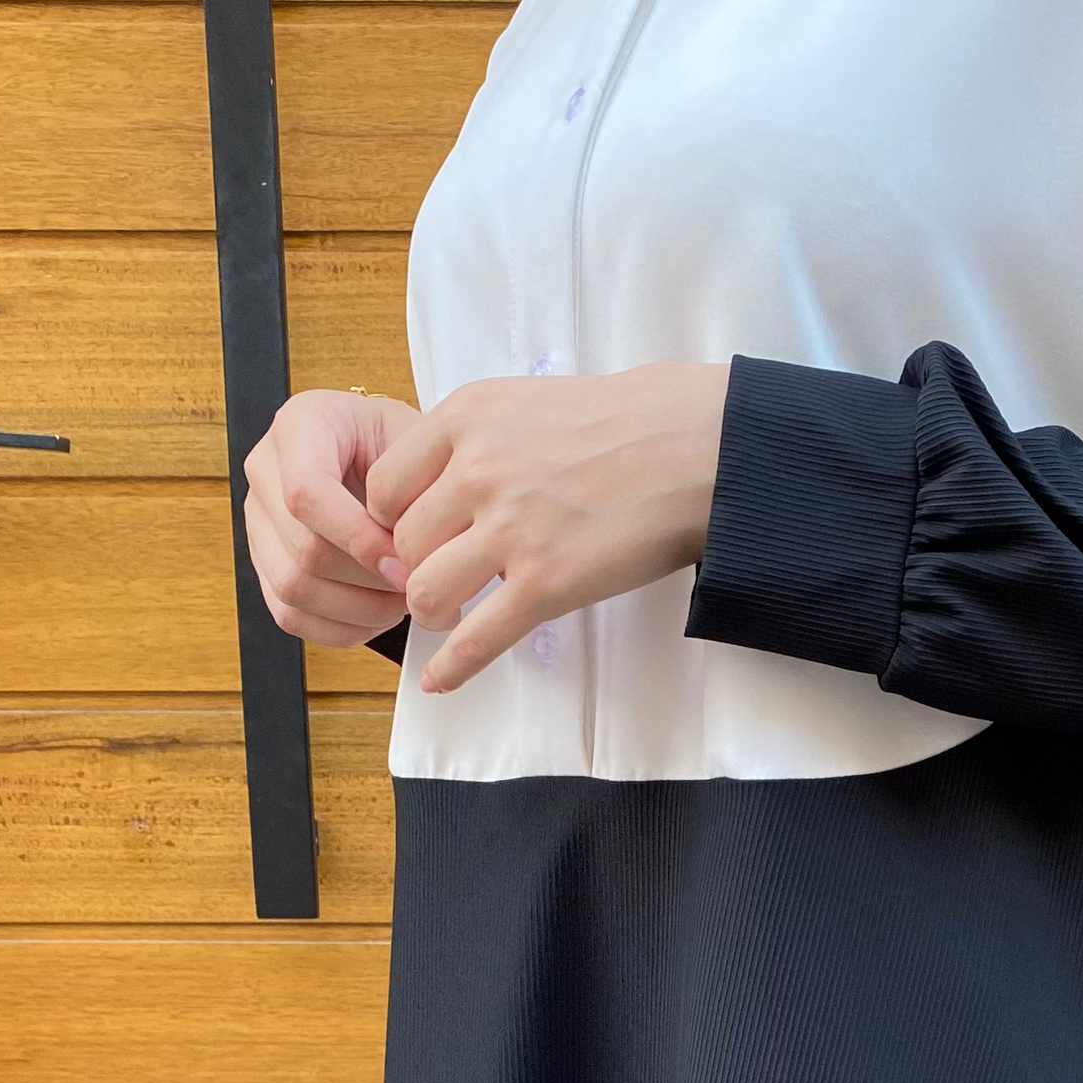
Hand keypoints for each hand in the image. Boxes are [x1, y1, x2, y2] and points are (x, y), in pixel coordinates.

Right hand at [244, 388, 421, 649]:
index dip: (358, 539)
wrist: (391, 454)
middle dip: (368, 581)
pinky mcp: (266, 563)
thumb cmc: (406, 446)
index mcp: (300, 425)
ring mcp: (260, 520)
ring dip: (358, 609)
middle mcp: (267, 470)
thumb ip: (413, 494)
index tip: (403, 564)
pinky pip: (290, 614)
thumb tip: (405, 565)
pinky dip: (340, 627)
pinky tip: (378, 615)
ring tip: (403, 600)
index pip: (306, 494)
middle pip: (302, 549)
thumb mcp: (420, 445)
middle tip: (416, 586)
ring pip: (293, 589)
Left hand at [363, 362, 730, 692]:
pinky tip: (438, 680)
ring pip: (425, 592)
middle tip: (447, 574)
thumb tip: (442, 484)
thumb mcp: (528, 402)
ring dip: (435, 609)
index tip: (418, 534)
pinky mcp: (546, 583)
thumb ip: (477, 439)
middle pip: (402, 544)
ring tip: (457, 611)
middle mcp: (478, 470)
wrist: (697, 445)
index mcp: (467, 418)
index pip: (385, 487)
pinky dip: (451, 668)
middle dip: (417, 566)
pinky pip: (476, 640)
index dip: (393, 520)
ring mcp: (510, 529)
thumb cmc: (628, 422)